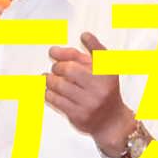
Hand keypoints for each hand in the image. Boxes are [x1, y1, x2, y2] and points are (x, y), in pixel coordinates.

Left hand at [47, 32, 134, 148]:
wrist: (111, 120)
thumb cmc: (104, 90)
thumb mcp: (104, 69)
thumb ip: (91, 52)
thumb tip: (81, 37)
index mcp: (106, 72)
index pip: (88, 55)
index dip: (67, 52)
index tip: (53, 51)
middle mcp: (100, 87)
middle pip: (70, 70)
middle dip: (58, 67)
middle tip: (54, 68)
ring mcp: (89, 102)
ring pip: (60, 86)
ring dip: (49, 80)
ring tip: (47, 78)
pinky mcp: (78, 115)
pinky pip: (56, 100)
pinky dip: (48, 93)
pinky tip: (47, 90)